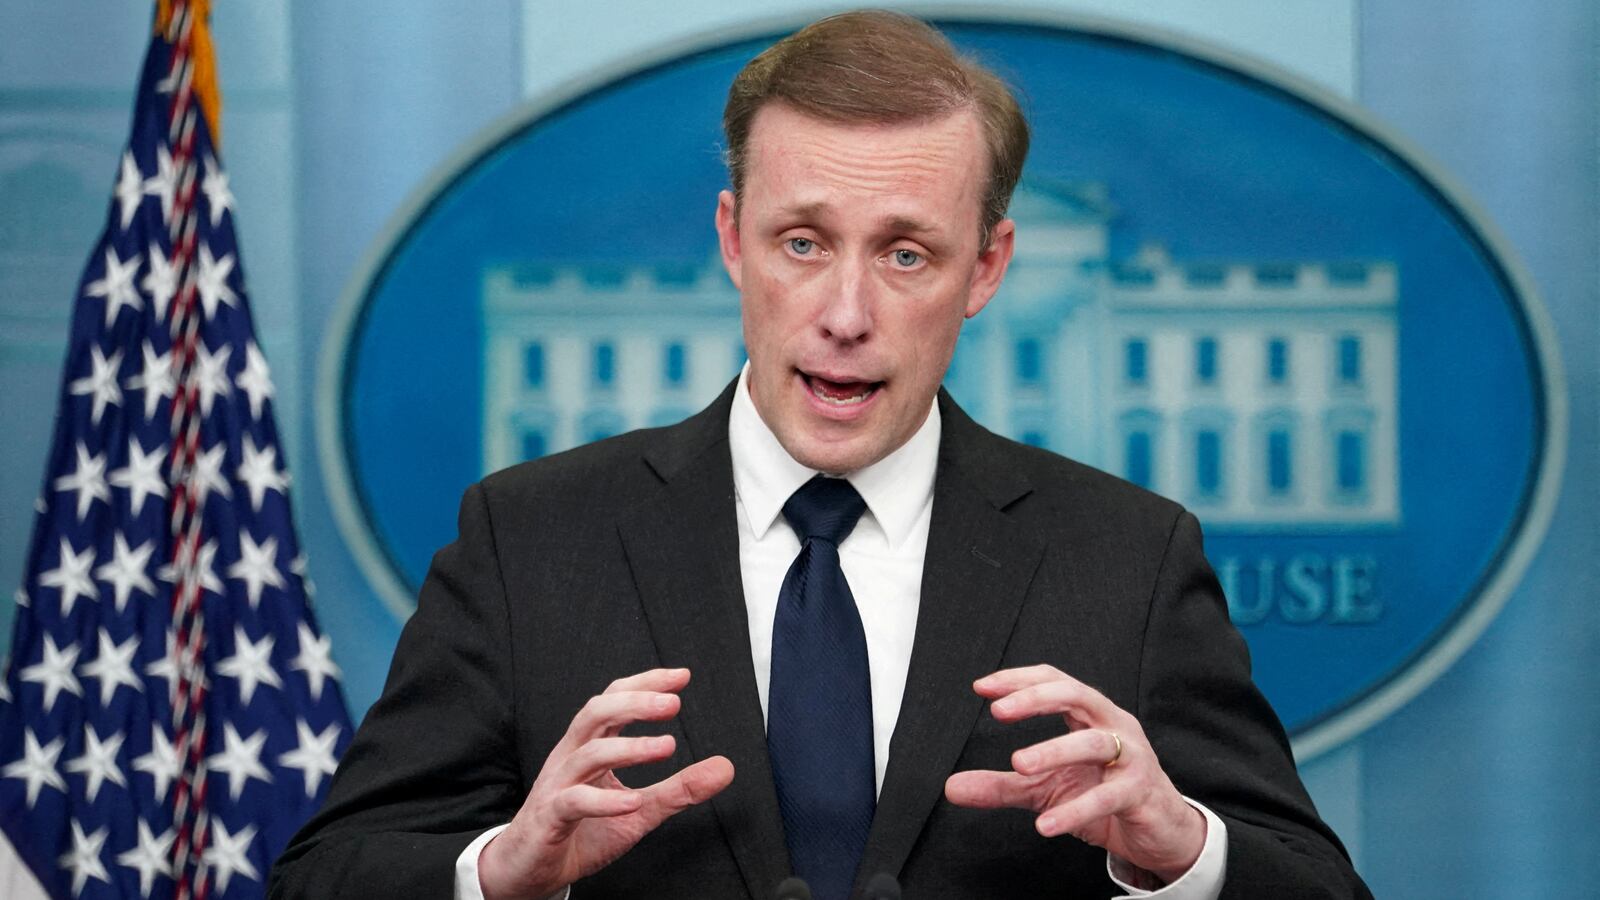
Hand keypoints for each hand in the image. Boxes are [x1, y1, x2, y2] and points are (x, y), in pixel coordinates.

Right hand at [478, 668, 735, 899]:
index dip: (645, 684)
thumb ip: (678, 788)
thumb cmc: (580, 832)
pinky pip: (574, 801)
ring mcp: (557, 785)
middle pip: (596, 713)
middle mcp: (571, 757)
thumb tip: (725, 768)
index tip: (681, 677)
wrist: (529, 871)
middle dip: (635, 702)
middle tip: (673, 704)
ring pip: (588, 753)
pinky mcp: (549, 818)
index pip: (613, 701)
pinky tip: (633, 802)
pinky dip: (605, 801)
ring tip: (667, 747)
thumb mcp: (639, 810)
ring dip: (630, 748)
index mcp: (589, 747)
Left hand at [943, 665, 1204, 883]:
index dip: (1019, 680)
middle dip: (1035, 698)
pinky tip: (1047, 823)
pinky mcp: (1141, 792)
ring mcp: (1132, 756)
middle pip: (1075, 695)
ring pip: (1092, 742)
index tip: (982, 688)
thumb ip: (1002, 784)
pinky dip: (1075, 810)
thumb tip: (952, 787)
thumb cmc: (1105, 796)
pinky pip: (1107, 797)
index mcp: (1091, 715)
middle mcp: (1113, 726)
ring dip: (1053, 750)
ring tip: (1018, 765)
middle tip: (999, 711)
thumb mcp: (1046, 788)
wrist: (1159, 831)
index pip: (1055, 682)